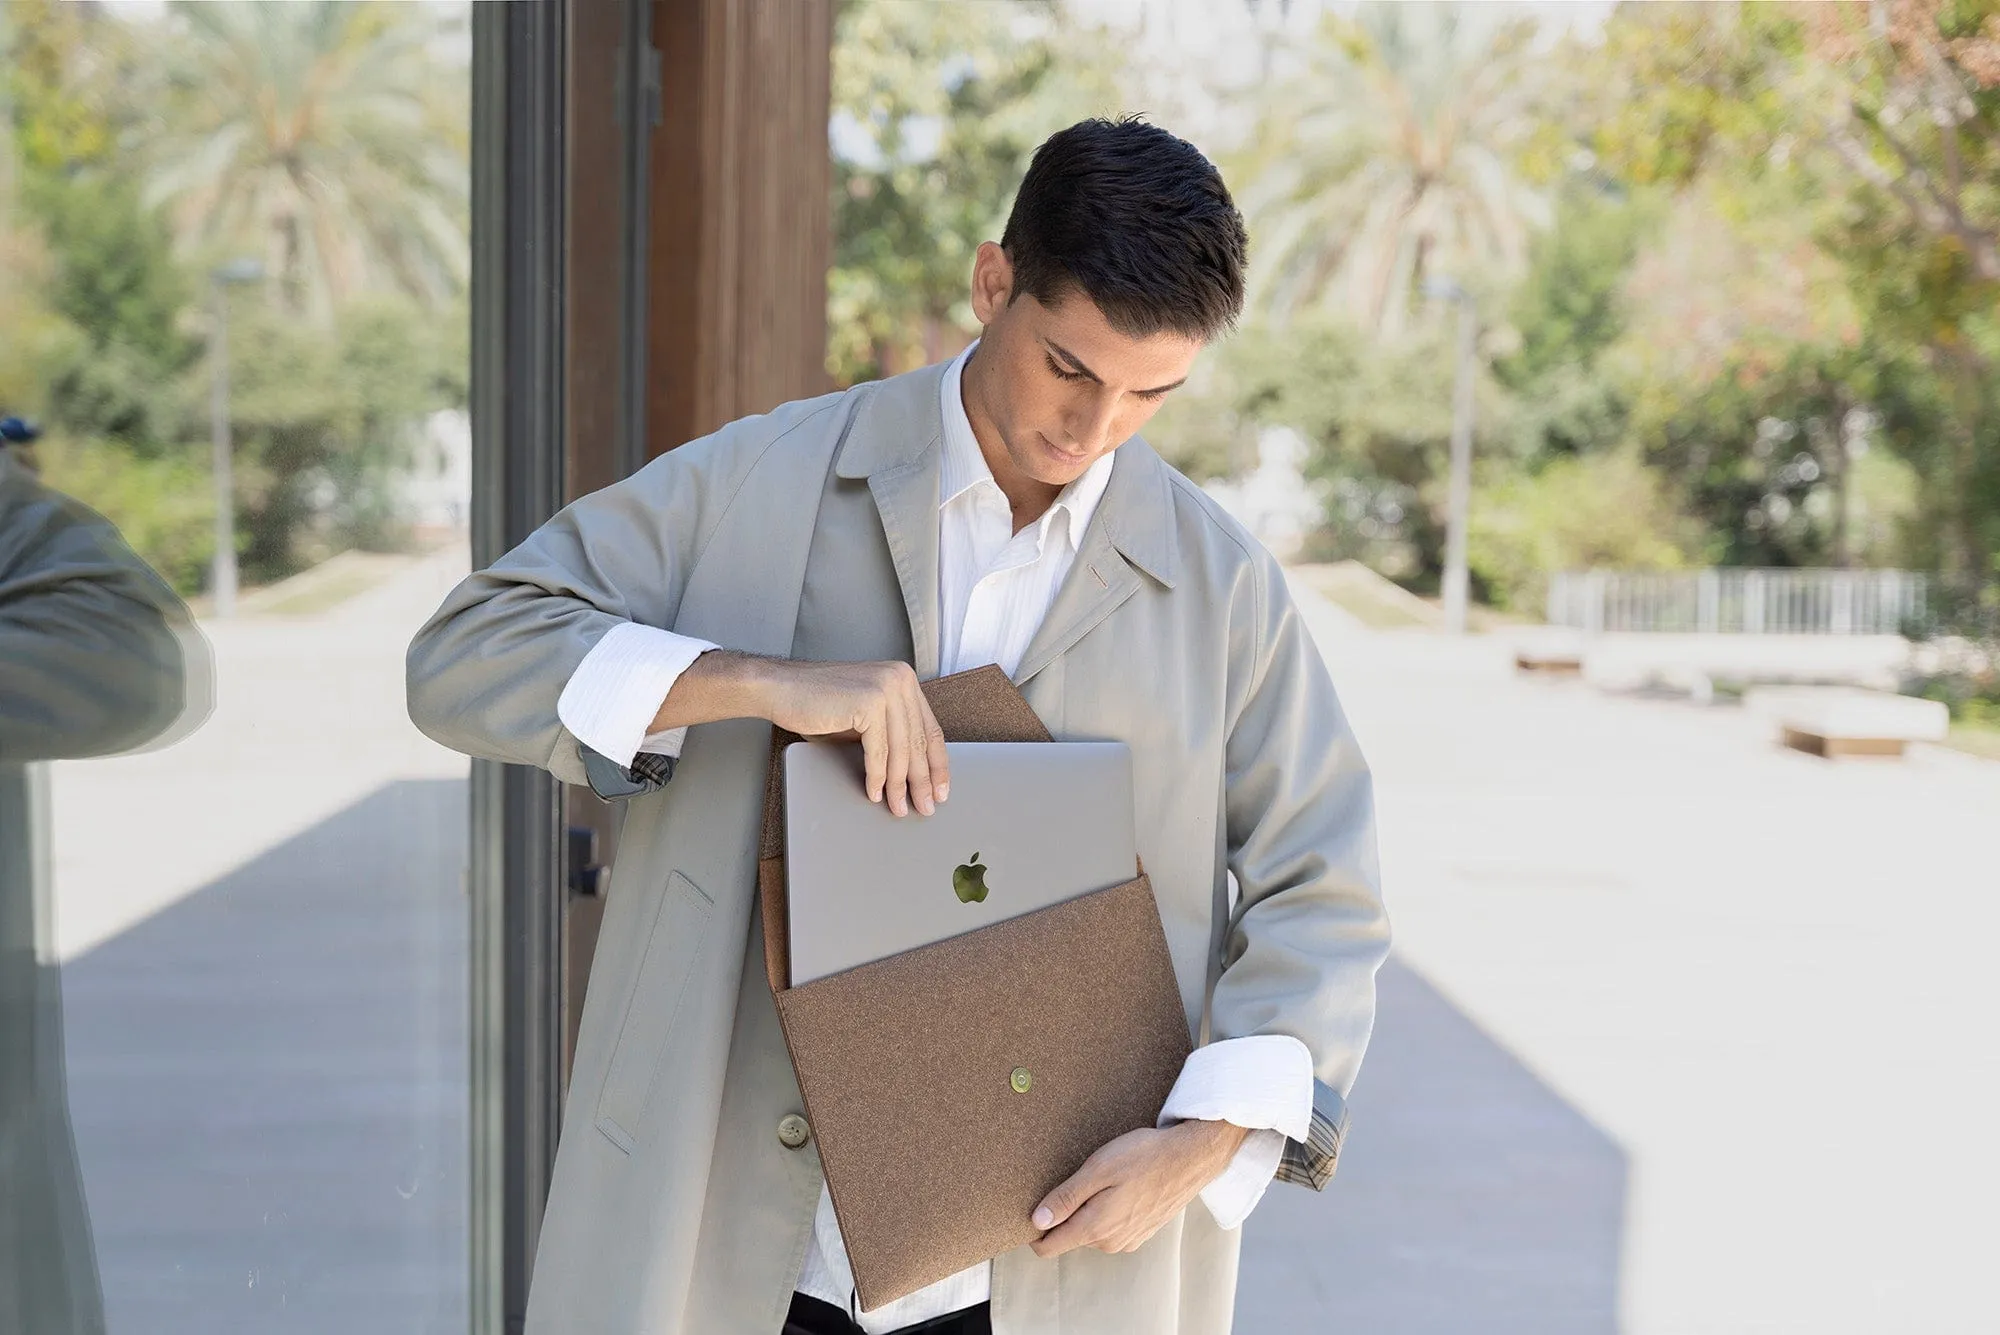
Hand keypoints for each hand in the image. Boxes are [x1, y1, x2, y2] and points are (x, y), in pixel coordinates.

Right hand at [746, 657, 951, 816]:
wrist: (780, 688)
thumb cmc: (818, 705)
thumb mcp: (865, 718)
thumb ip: (891, 735)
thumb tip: (915, 774)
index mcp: (904, 679)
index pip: (929, 729)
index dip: (937, 764)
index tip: (941, 790)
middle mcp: (900, 679)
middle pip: (918, 742)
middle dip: (922, 781)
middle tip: (925, 807)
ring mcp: (885, 688)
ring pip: (901, 750)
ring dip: (899, 786)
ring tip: (898, 807)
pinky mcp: (868, 702)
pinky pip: (878, 752)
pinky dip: (877, 777)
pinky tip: (874, 793)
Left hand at [1029, 1119, 1249, 1257]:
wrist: (1191, 1157)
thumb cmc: (1144, 1157)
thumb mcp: (1098, 1169)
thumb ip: (1065, 1198)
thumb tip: (1036, 1221)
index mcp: (1095, 1228)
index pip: (1048, 1247)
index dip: (1034, 1230)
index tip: (1033, 1205)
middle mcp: (1109, 1242)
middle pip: (1069, 1235)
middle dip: (1066, 1212)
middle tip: (1079, 1177)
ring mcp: (1128, 1240)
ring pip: (1091, 1230)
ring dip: (1089, 1209)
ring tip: (1105, 1178)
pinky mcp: (1141, 1232)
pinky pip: (1111, 1226)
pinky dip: (1109, 1209)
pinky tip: (1122, 1186)